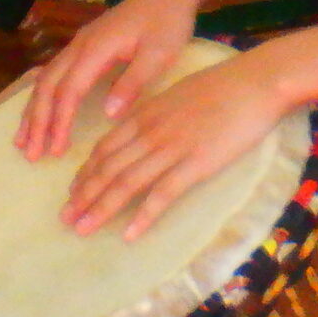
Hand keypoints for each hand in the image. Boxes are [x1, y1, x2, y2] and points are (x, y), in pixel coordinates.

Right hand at [16, 0, 202, 161]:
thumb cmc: (167, 22)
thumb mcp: (159, 55)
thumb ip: (132, 83)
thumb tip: (107, 115)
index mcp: (96, 49)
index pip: (68, 90)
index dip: (59, 121)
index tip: (55, 151)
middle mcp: (80, 45)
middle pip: (47, 86)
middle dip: (36, 121)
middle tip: (30, 154)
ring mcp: (80, 43)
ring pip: (46, 79)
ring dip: (34, 110)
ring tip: (24, 140)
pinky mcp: (86, 45)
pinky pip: (55, 73)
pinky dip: (43, 96)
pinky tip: (40, 110)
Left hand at [60, 53, 292, 239]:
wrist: (253, 83)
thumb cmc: (221, 88)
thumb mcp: (175, 96)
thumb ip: (154, 115)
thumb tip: (140, 130)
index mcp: (144, 114)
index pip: (105, 147)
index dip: (86, 172)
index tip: (72, 192)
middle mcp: (150, 132)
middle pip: (108, 167)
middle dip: (84, 195)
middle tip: (65, 218)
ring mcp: (171, 148)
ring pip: (127, 182)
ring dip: (101, 208)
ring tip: (82, 228)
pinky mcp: (196, 164)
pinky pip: (163, 193)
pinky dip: (143, 215)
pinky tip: (128, 234)